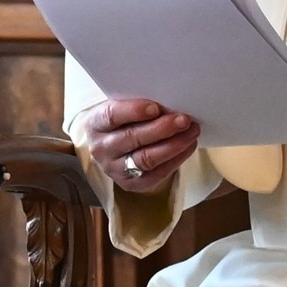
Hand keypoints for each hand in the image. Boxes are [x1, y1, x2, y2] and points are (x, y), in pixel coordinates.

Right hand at [76, 97, 200, 194]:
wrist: (114, 147)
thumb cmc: (122, 121)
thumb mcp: (121, 107)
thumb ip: (138, 105)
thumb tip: (169, 102)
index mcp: (95, 124)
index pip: (112, 116)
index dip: (133, 111)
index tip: (155, 107)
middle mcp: (101, 149)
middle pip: (132, 138)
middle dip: (161, 128)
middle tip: (184, 119)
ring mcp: (115, 169)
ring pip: (146, 159)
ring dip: (173, 144)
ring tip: (191, 131)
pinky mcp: (131, 184)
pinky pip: (157, 173)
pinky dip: (176, 158)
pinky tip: (189, 145)